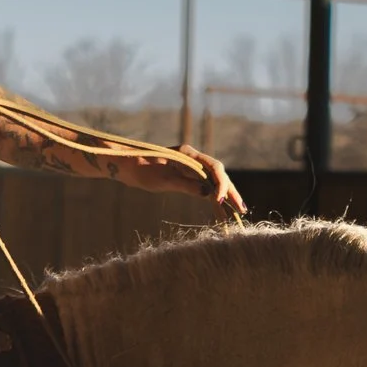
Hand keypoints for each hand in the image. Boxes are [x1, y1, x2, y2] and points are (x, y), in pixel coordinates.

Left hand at [121, 142, 245, 216]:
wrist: (125, 165)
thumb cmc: (141, 170)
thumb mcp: (163, 180)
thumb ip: (186, 185)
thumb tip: (208, 194)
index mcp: (189, 154)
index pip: (214, 168)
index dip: (221, 184)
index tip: (220, 201)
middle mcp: (192, 159)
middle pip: (218, 174)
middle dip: (230, 191)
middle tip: (241, 209)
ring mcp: (189, 167)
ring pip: (213, 181)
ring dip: (225, 195)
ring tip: (237, 211)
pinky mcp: (184, 176)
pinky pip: (203, 185)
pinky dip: (212, 196)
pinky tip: (220, 208)